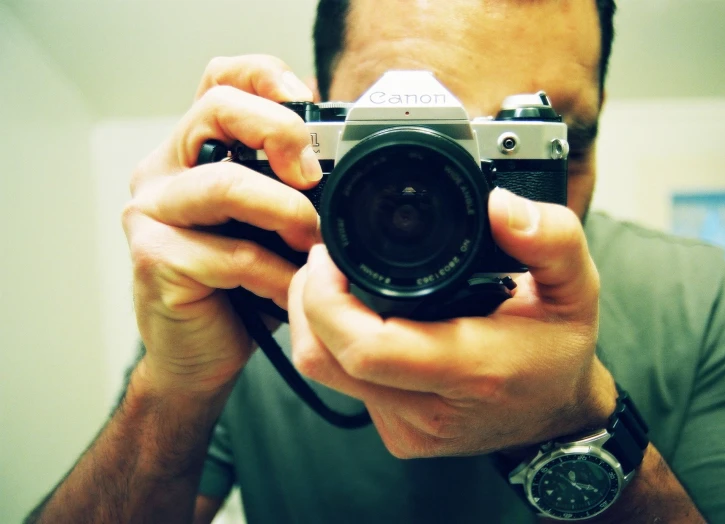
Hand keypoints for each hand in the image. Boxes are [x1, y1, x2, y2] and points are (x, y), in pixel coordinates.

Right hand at [123, 55, 320, 394]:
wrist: (200, 354)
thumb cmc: (239, 288)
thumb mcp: (270, 226)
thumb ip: (290, 188)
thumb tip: (346, 161)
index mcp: (194, 151)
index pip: (221, 80)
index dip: (266, 77)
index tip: (308, 105)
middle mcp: (164, 171)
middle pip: (219, 109)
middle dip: (282, 134)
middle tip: (314, 176)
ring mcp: (152, 212)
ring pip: (226, 183)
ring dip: (287, 212)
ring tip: (310, 243)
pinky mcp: (154, 257)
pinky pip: (234, 255)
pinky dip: (276, 275)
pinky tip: (288, 291)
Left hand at [288, 188, 616, 457]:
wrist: (557, 417)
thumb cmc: (560, 351)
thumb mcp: (575, 288)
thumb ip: (550, 240)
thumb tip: (500, 205)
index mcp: (473, 371)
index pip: (367, 349)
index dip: (328, 298)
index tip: (330, 254)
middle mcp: (431, 410)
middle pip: (325, 358)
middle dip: (309, 300)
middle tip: (325, 258)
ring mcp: (409, 429)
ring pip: (324, 372)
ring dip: (316, 321)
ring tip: (335, 280)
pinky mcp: (397, 434)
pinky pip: (343, 385)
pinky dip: (336, 345)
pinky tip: (360, 318)